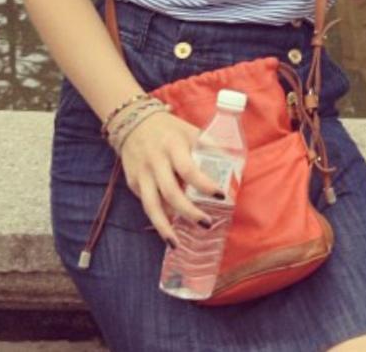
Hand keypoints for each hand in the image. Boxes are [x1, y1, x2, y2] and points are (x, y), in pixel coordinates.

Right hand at [120, 110, 223, 246]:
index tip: (221, 196)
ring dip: (164, 227)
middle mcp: (156, 161)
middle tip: (206, 223)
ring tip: (177, 243)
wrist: (134, 122)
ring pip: (151, 206)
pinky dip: (157, 219)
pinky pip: (146, 204)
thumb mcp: (191, 131)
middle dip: (189, 212)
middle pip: (171, 192)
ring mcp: (142, 173)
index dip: (205, 184)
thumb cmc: (170, 129)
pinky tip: (168, 230)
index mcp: (174, 145)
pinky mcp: (133, 183)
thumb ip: (209, 147)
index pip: (189, 169)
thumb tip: (233, 166)